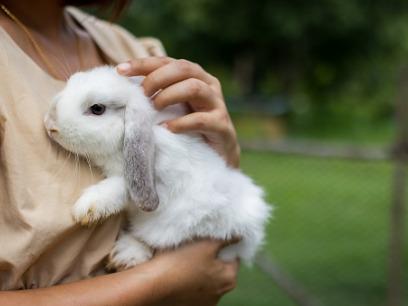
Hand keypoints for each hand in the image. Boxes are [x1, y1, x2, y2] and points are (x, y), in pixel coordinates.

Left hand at [117, 57, 240, 166]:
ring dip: (169, 95)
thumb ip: (156, 96)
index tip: (120, 70)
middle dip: (157, 78)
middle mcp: (209, 85)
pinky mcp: (222, 126)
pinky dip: (181, 123)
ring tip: (154, 109)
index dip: (144, 63)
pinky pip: (201, 119)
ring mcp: (218, 104)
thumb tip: (123, 89)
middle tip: (142, 95)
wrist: (217, 156)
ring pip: (195, 88)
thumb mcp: (172, 108)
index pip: (168, 62)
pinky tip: (167, 128)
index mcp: (195, 76)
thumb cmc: (189, 129)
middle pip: (183, 68)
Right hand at [149, 239, 239, 305]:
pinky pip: (193, 287)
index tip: (212, 237)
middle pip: (219, 268)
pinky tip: (178, 271)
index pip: (233, 256)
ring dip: (199, 268)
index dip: (224, 244)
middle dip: (211, 256)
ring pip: (205, 278)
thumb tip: (241, 235)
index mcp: (229, 279)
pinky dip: (188, 279)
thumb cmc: (181, 261)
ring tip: (185, 257)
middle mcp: (220, 295)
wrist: (152, 284)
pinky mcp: (188, 305)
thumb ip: (226, 239)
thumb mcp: (206, 244)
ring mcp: (203, 302)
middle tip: (197, 245)